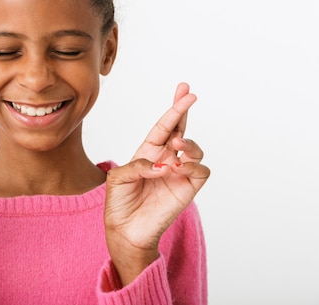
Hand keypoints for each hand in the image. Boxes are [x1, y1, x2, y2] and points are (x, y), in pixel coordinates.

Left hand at [104, 83, 209, 284]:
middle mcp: (166, 159)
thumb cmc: (119, 202)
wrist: (124, 229)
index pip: (164, 126)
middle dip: (185, 111)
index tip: (183, 89)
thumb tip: (164, 165)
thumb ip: (138, 166)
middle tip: (189, 95)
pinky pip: (201, 171)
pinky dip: (192, 165)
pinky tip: (178, 167)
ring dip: (189, 142)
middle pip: (181, 130)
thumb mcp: (118, 178)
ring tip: (178, 144)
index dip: (173, 109)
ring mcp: (179, 173)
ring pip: (195, 149)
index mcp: (149, 152)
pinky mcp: (188, 189)